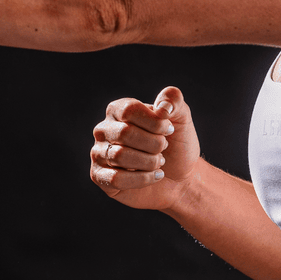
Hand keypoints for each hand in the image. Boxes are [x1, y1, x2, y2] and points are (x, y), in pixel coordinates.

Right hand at [90, 86, 200, 210]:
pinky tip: (154, 176)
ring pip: (120, 156)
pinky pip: (116, 178)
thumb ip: (174, 100)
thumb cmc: (176, 145)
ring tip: (159, 162)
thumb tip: (163, 107)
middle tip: (164, 148)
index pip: (129, 110)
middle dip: (154, 144)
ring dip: (149, 162)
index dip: (154, 122)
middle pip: (125, 133)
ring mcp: (99, 153)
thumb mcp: (181, 118)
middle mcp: (103, 129)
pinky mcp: (100, 177)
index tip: (170, 130)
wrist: (180, 179)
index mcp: (118, 109)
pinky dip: (142, 179)